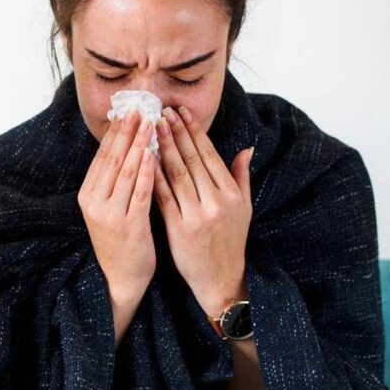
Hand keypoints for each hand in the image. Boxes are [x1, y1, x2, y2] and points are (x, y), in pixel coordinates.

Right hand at [79, 110, 158, 314]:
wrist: (121, 278)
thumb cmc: (120, 241)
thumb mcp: (108, 208)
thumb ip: (114, 181)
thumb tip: (125, 147)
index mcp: (87, 195)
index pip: (103, 157)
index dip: (116, 133)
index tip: (127, 111)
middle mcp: (94, 202)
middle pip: (113, 159)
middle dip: (127, 132)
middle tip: (139, 109)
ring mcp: (110, 214)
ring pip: (127, 172)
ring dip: (139, 145)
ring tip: (150, 124)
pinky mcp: (128, 225)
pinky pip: (140, 192)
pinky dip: (148, 171)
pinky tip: (156, 154)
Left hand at [152, 105, 253, 317]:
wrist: (220, 278)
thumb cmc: (230, 240)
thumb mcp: (244, 209)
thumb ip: (241, 177)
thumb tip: (246, 148)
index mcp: (232, 194)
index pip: (209, 155)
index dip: (194, 132)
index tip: (181, 112)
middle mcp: (216, 201)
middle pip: (191, 160)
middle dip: (176, 133)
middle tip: (162, 111)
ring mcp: (197, 215)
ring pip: (176, 174)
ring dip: (162, 148)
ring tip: (151, 128)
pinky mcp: (179, 228)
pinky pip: (163, 197)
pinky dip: (153, 176)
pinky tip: (142, 160)